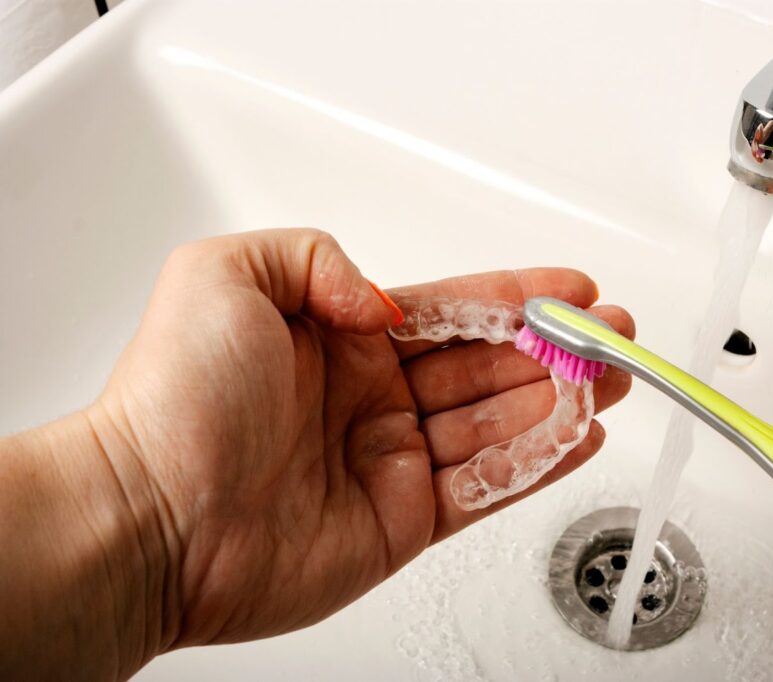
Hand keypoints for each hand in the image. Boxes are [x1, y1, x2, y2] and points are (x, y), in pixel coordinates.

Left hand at [0, 229, 632, 679]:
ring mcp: (390, 461)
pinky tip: (576, 438)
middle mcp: (371, 397)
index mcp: (340, 338)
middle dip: (555, 350)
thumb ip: (318, 257)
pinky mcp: (402, 521)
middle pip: (487, 365)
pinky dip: (536, 462)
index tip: (570, 289)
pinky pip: (485, 487)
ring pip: (496, 423)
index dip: (517, 298)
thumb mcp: (227, 273)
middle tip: (612, 337)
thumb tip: (388, 304)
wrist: (149, 514)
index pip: (451, 309)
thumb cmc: (173, 396)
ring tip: (611, 382)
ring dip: (559, 402)